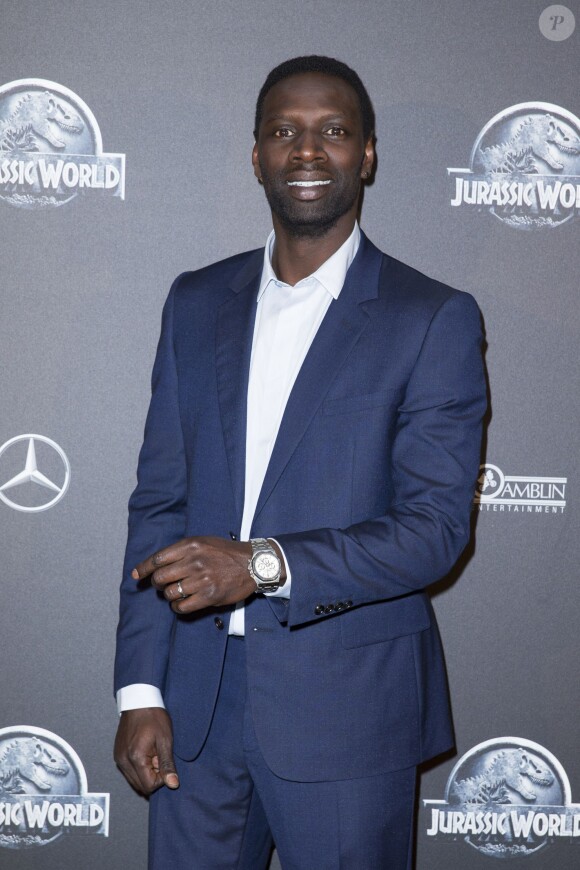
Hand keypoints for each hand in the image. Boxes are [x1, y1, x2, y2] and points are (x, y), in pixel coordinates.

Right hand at [114, 708, 178, 794]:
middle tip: (158, 757)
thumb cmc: (154, 717)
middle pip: (140, 786)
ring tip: (152, 753)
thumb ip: (167, 764)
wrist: (138, 701)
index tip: (163, 761)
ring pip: (134, 780)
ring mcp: (118, 758)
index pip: (149, 786)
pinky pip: (128, 771)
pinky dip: (138, 767)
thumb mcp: (165, 740)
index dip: (160, 778)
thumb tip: (173, 784)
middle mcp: (123, 761)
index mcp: (136, 758)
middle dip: (152, 776)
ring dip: (145, 772)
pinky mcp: (117, 754)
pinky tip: (145, 751)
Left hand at [132, 536, 256, 613]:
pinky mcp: (209, 596)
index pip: (157, 559)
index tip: (136, 576)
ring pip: (169, 593)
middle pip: (160, 577)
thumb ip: (180, 552)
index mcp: (190, 545)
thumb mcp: (203, 542)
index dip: (143, 568)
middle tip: (163, 585)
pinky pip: (182, 606)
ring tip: (178, 593)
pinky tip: (183, 603)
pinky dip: (178, 607)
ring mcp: (201, 579)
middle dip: (157, 583)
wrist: (253, 564)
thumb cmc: (225, 553)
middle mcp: (194, 561)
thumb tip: (155, 565)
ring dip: (170, 595)